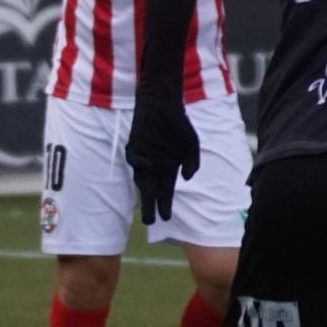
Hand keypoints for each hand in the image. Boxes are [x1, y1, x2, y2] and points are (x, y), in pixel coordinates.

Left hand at [125, 97, 200, 224]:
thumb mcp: (191, 144)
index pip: (166, 191)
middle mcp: (154, 166)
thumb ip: (192, 161)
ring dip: (145, 188)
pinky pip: (134, 159)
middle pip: (150, 190)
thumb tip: (188, 178)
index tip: (165, 218)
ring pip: (141, 178)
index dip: (165, 204)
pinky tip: (147, 165)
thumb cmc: (177, 124)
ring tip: (151, 197)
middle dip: (150, 206)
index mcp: (168, 167)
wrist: (162, 104)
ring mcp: (143, 157)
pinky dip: (139, 163)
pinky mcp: (133, 147)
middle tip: (149, 221)